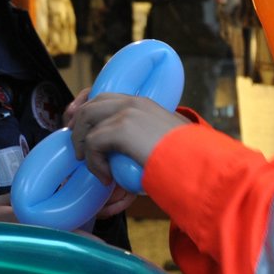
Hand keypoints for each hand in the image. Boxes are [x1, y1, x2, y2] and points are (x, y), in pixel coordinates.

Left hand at [70, 93, 188, 184]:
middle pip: (91, 102)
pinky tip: (106, 178)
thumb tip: (137, 164)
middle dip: (76, 123)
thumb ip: (149, 147)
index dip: (85, 106)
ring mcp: (128, 112)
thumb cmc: (189, 160)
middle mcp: (134, 102)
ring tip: (91, 165)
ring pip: (87, 117)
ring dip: (83, 144)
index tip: (75, 124)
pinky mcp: (122, 128)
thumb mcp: (166, 146)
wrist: (198, 161)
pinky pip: (93, 142)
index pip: (104, 95)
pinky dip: (94, 163)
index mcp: (144, 104)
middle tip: (77, 150)